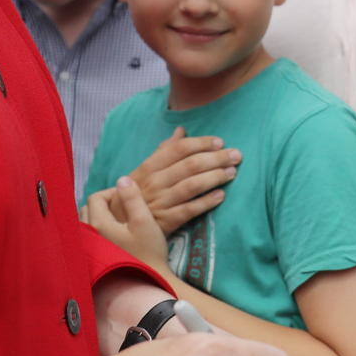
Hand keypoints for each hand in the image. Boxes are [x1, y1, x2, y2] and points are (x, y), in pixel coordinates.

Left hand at [83, 177, 171, 275]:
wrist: (146, 284)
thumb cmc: (148, 253)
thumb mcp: (144, 221)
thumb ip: (132, 198)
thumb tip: (122, 179)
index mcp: (98, 224)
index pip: (96, 197)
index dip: (112, 192)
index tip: (128, 196)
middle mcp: (87, 236)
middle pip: (87, 209)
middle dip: (103, 203)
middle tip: (122, 206)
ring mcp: (87, 250)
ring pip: (86, 224)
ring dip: (99, 217)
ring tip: (118, 220)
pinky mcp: (92, 260)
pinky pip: (89, 237)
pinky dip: (97, 231)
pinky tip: (113, 237)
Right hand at [120, 126, 239, 234]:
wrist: (119, 224)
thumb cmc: (137, 192)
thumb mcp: (144, 170)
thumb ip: (164, 150)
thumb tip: (181, 130)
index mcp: (149, 166)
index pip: (179, 149)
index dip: (201, 143)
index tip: (220, 142)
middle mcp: (154, 182)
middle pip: (190, 166)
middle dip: (216, 159)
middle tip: (236, 155)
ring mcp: (160, 202)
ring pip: (192, 186)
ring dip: (215, 177)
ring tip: (232, 172)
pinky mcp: (165, 221)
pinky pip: (189, 210)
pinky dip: (206, 202)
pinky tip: (221, 196)